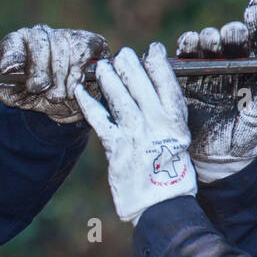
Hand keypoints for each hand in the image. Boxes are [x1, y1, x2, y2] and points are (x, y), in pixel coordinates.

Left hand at [0, 24, 109, 123]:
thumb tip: (2, 85)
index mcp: (19, 45)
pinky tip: (72, 89)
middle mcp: (41, 34)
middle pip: (38, 42)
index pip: (13, 43)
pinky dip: (75, 75)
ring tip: (56, 96)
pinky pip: (82, 53)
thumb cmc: (39, 97)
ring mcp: (66, 35)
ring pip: (61, 49)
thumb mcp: (21, 98)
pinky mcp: (90, 41)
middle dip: (38, 69)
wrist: (69, 105)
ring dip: (58, 79)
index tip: (7, 69)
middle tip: (37, 88)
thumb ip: (8, 92)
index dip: (11, 55)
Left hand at [73, 44, 195, 224]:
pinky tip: (79, 91)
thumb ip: (165, 121)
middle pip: (142, 87)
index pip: (168, 86)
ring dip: (109, 79)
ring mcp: (136, 136)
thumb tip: (150, 98)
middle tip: (123, 54)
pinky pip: (100, 120)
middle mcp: (157, 126)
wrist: (160, 205)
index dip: (159, 66)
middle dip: (131, 67)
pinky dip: (88, 104)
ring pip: (120, 99)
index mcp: (176, 124)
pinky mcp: (116, 148)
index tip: (153, 50)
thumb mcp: (177, 144)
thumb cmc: (170, 176)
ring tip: (102, 66)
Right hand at [174, 0, 256, 182]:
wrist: (212, 160)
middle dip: (230, 33)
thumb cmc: (243, 139)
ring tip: (204, 42)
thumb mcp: (256, 124)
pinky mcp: (185, 78)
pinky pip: (182, 58)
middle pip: (232, 39)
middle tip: (229, 34)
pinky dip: (183, 49)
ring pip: (205, 44)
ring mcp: (207, 69)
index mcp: (256, 69)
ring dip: (204, 39)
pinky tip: (184, 46)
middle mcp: (232, 63)